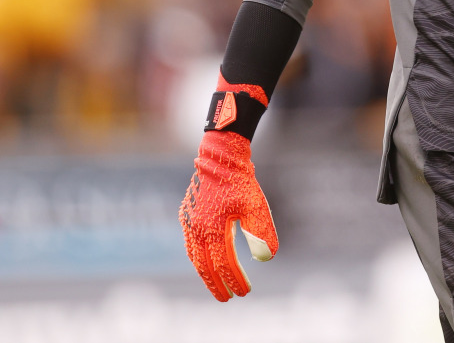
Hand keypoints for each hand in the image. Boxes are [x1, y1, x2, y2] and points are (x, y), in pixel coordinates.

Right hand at [179, 129, 278, 299]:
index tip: (245, 292)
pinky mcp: (187, 215)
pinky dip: (198, 258)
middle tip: (227, 298)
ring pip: (195, 257)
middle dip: (216, 284)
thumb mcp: (255, 206)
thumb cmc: (240, 181)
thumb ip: (260, 232)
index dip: (234, 279)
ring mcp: (189, 221)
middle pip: (205, 266)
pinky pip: (191, 244)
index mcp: (212, 227)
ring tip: (216, 286)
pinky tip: (207, 263)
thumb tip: (266, 258)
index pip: (224, 263)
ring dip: (205, 274)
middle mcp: (196, 227)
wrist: (220, 156)